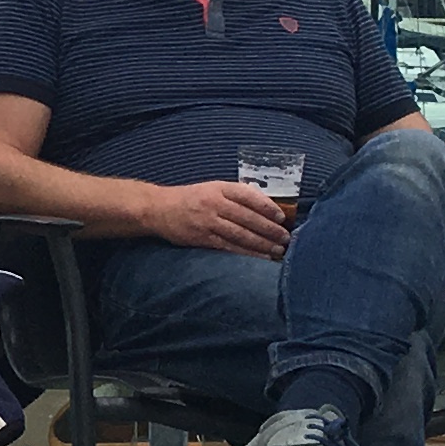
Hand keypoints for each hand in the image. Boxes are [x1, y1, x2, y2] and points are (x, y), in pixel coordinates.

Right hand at [158, 179, 293, 257]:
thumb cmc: (190, 198)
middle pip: (248, 218)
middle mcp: (214, 204)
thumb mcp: (212, 188)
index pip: (249, 197)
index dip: (268, 207)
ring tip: (278, 250)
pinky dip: (247, 253)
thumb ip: (236, 195)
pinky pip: (229, 247)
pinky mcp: (202, 238)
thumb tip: (266, 206)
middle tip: (286, 238)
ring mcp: (208, 222)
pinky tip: (260, 257)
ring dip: (262, 244)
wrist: (158, 208)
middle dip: (270, 229)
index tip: (282, 217)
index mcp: (219, 189)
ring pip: (241, 234)